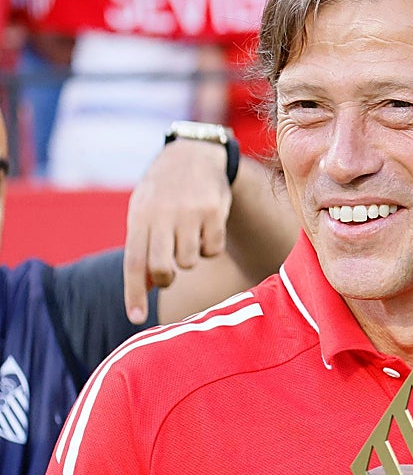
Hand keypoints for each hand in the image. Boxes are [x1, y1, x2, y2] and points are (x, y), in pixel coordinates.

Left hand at [123, 139, 229, 323]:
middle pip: (163, 267)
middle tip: (169, 272)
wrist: (195, 157)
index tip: (136, 318)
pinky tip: (205, 228)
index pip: (134, 262)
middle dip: (166, 278)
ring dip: (190, 257)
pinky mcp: (216, 211)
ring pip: (190, 261)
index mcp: (140, 216)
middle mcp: (164, 215)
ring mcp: (190, 213)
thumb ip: (142, 248)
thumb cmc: (163, 194)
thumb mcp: (144, 213)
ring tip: (188, 236)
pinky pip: (214, 250)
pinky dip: (210, 247)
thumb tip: (145, 288)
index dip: (134, 293)